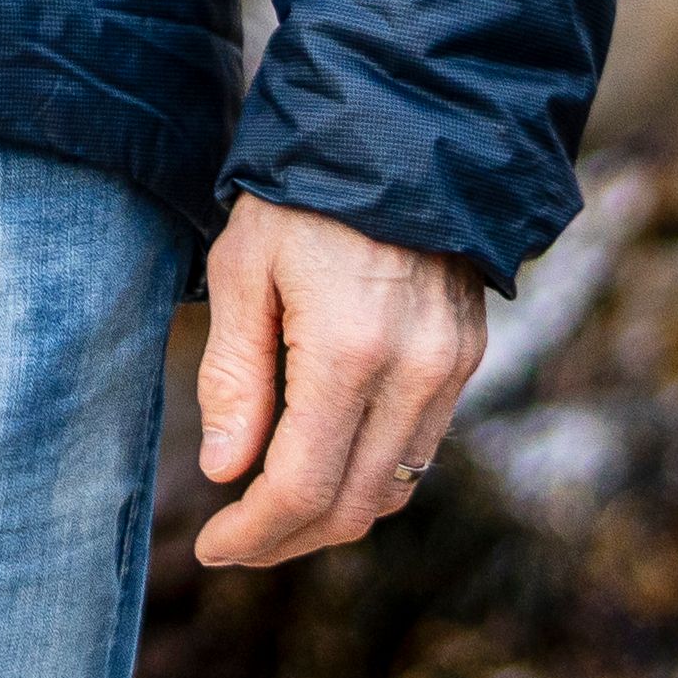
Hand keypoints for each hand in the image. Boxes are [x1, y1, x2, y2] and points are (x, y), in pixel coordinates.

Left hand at [189, 200, 487, 567]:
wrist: (399, 129)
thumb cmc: (302, 193)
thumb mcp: (242, 269)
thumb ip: (235, 377)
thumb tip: (227, 473)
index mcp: (350, 353)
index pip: (303, 488)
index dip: (254, 533)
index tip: (211, 548)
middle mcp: (414, 374)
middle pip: (353, 506)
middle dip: (287, 539)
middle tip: (234, 544)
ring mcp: (451, 368)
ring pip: (394, 488)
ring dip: (331, 515)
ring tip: (271, 510)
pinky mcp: (466, 357)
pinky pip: (420, 448)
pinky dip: (369, 473)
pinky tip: (323, 459)